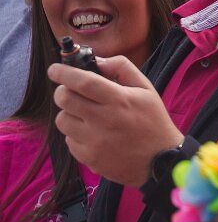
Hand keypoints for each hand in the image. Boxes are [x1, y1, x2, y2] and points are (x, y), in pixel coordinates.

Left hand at [50, 55, 182, 186]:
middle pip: (65, 99)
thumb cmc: (153, 121)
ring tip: (86, 115)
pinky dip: (76, 133)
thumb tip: (98, 60)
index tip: (54, 69)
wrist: (159, 161)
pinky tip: (93, 134)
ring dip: (69, 114)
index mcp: (120, 100)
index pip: (84, 82)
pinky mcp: (88, 157)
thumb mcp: (147, 89)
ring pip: (62, 120)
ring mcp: (94, 141)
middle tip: (70, 91)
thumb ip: (123, 69)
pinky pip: (68, 139)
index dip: (65, 73)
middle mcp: (104, 120)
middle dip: (63, 91)